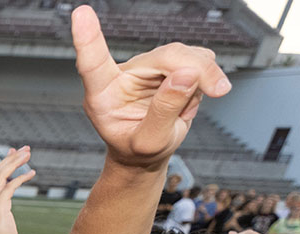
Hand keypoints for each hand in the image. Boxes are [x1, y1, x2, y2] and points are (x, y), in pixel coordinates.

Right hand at [0, 147, 35, 233]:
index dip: (3, 163)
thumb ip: (0, 208)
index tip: (13, 153)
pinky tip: (31, 173)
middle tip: (25, 149)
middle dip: (10, 158)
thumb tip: (5, 203)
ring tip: (28, 154)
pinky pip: (9, 187)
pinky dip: (20, 178)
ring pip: (0, 176)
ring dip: (15, 163)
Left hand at [72, 6, 230, 168]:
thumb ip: (164, 110)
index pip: (92, 63)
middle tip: (218, 90)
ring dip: (202, 75)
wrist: (143, 154)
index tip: (81, 13)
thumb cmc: (137, 150)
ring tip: (191, 107)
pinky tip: (192, 94)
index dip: (88, 38)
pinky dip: (205, 76)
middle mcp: (123, 74)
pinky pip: (196, 58)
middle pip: (164, 56)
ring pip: (184, 53)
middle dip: (196, 70)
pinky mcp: (167, 63)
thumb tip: (186, 74)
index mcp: (102, 94)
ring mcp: (146, 66)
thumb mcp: (150, 142)